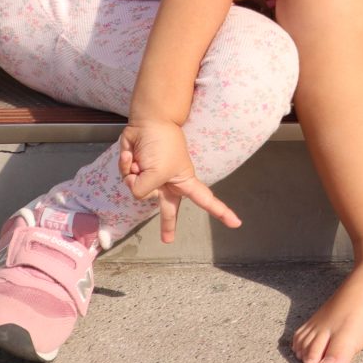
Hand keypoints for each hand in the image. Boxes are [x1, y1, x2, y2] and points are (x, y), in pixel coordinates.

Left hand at [119, 118, 240, 242]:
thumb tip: (133, 190)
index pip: (206, 200)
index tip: (236, 224)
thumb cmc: (162, 145)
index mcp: (184, 182)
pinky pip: (126, 177)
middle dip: (168, 224)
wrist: (147, 122)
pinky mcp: (135, 171)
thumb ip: (143, 192)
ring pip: (137, 190)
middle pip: (168, 208)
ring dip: (135, 174)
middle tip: (168, 240)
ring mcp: (151, 177)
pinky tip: (132, 155)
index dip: (221, 212)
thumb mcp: (157, 173)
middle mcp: (168, 183)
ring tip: (140, 161)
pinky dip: (126, 165)